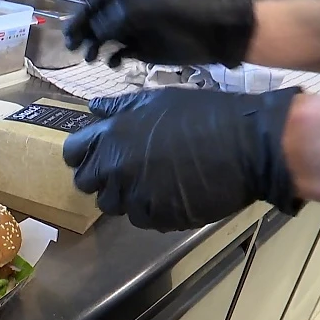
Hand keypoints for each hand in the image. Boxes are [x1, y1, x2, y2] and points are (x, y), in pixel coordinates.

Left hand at [63, 87, 302, 231]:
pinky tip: (172, 194)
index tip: (95, 155)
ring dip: (126, 196)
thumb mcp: (156, 101)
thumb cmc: (203, 115)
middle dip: (101, 178)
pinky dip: (151, 209)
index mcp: (111, 136)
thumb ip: (119, 108)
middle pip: (86, 183)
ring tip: (153, 181)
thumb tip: (93, 109)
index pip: (72, 153)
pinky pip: (141, 218)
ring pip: (113, 205)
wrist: (247, 145)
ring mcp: (134, 195)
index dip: (81, 155)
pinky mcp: (155, 217)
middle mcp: (115, 168)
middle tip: (126, 170)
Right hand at [64, 0, 255, 67]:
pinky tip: (112, 64)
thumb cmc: (183, 12)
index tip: (69, 33)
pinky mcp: (144, 48)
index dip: (80, 16)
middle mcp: (128, 10)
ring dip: (94, 47)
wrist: (219, 31)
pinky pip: (120, 53)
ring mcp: (136, 29)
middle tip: (73, 48)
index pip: (95, 3)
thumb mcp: (139, 11)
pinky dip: (113, 59)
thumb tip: (92, 30)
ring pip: (105, 37)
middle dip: (83, 33)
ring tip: (90, 59)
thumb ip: (111, 19)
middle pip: (96, 19)